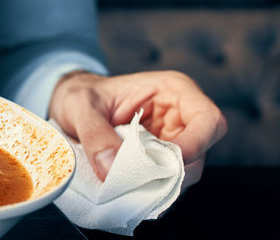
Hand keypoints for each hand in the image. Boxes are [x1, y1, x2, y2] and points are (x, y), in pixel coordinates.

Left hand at [48, 70, 226, 188]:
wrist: (71, 104)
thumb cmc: (81, 94)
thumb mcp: (80, 105)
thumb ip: (94, 134)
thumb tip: (113, 168)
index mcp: (174, 91)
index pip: (209, 120)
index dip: (196, 145)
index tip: (162, 161)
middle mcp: (182, 116)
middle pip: (201, 153)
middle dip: (172, 172)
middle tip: (136, 179)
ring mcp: (175, 140)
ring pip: (187, 173)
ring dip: (159, 183)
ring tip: (127, 182)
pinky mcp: (163, 160)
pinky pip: (168, 181)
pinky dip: (151, 188)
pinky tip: (128, 186)